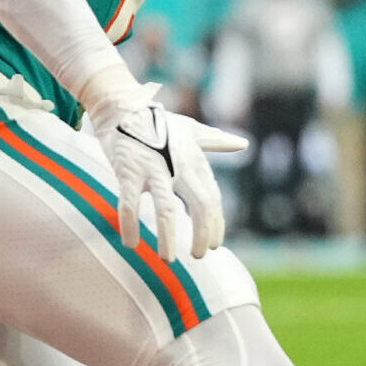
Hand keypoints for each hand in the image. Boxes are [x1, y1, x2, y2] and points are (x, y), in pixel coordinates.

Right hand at [85, 85, 247, 257]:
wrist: (122, 106)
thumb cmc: (158, 122)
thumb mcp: (191, 130)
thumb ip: (217, 141)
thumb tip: (244, 144)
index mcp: (194, 160)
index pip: (213, 198)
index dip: (216, 224)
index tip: (215, 244)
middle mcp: (178, 165)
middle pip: (199, 205)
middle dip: (202, 234)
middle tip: (199, 255)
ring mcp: (152, 168)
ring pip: (164, 210)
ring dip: (168, 237)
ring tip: (168, 259)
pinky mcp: (127, 171)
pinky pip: (129, 204)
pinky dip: (130, 226)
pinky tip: (131, 244)